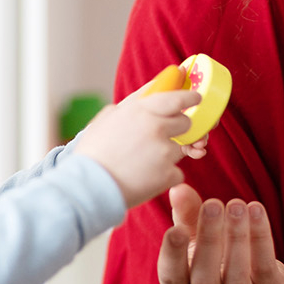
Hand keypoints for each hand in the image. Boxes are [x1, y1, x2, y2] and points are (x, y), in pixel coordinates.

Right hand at [76, 88, 200, 206]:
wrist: (88, 186)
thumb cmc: (92, 153)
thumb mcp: (106, 119)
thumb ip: (130, 106)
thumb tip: (145, 97)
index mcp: (141, 110)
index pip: (178, 98)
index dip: (189, 98)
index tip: (194, 99)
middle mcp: (157, 127)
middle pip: (185, 123)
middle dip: (177, 130)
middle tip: (160, 139)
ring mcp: (164, 152)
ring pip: (180, 149)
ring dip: (167, 155)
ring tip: (144, 163)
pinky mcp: (168, 175)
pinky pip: (176, 173)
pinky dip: (165, 176)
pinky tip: (145, 178)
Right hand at [155, 184, 283, 283]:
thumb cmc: (215, 258)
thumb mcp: (197, 238)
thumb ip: (187, 215)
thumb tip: (178, 188)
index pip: (172, 278)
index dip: (172, 256)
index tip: (176, 229)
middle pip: (204, 279)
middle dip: (209, 240)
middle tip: (213, 205)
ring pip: (236, 277)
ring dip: (237, 238)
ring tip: (237, 205)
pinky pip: (264, 269)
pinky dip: (261, 239)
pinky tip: (256, 212)